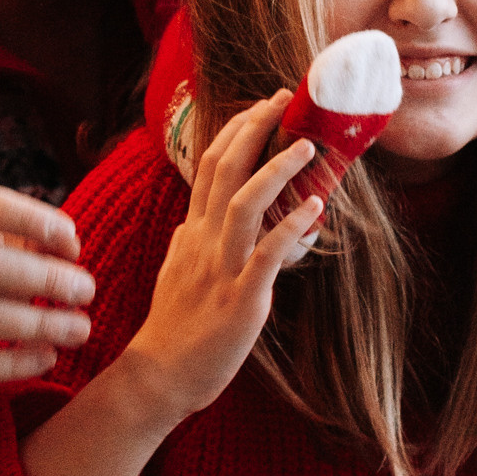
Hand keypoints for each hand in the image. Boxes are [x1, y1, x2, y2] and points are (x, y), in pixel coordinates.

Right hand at [123, 95, 323, 426]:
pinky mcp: (240, 298)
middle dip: (255, 129)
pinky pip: (267, 255)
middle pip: (225, 170)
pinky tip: (315, 206)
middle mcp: (203, 241)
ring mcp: (221, 268)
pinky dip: (291, 226)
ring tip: (306, 146)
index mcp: (192, 231)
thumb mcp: (176, 270)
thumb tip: (195, 219)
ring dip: (277, 169)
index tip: (261, 105)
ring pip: (245, 203)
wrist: (161, 375)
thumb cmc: (174, 326)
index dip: (236, 130)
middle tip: (283, 100)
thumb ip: (188, 241)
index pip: (209, 165)